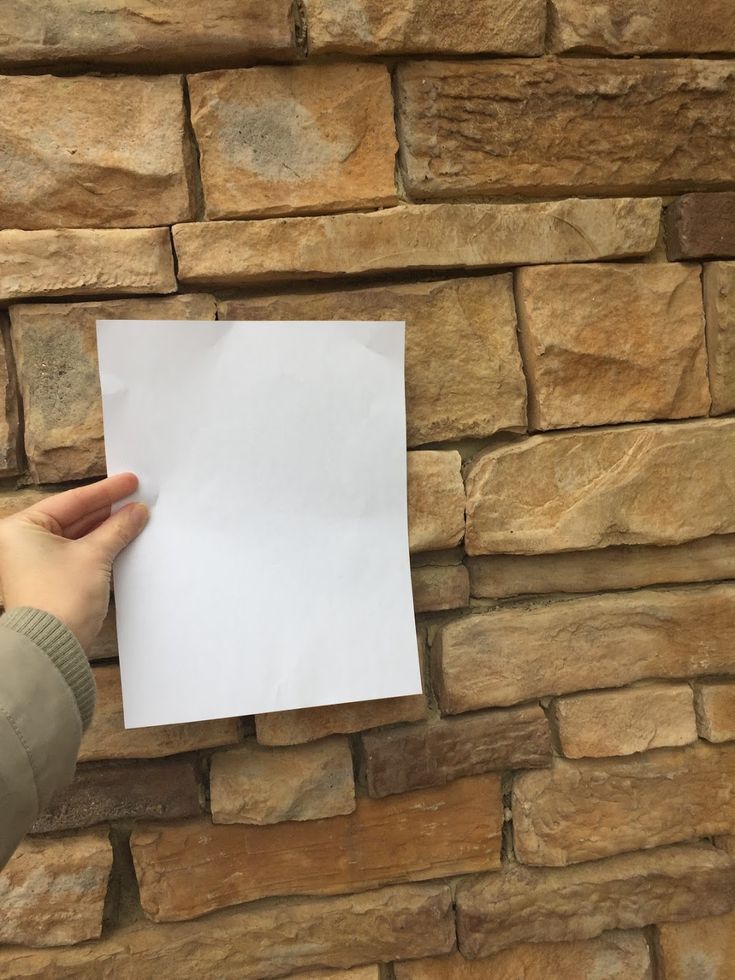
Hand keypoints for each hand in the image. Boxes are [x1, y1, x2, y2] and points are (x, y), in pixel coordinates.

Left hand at [0, 473, 147, 650]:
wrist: (52, 649)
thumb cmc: (61, 598)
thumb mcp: (94, 556)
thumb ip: (117, 529)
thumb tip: (137, 511)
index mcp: (21, 529)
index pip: (71, 501)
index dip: (105, 491)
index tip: (130, 481)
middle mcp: (22, 543)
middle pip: (74, 518)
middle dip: (107, 511)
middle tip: (137, 498)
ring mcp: (35, 563)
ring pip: (77, 537)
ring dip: (106, 530)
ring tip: (135, 517)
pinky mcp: (48, 581)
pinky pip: (77, 555)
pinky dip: (99, 548)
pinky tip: (122, 539)